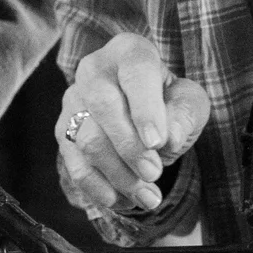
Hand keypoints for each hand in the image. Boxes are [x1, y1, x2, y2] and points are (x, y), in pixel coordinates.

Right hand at [55, 34, 209, 214]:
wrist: (143, 114)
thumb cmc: (169, 102)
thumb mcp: (189, 102)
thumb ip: (184, 115)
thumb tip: (169, 136)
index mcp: (129, 52)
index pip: (135, 73)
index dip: (145, 109)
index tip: (157, 143)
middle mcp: (94, 70)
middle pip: (103, 106)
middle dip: (130, 147)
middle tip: (154, 173)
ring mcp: (73, 101)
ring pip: (87, 140)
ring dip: (119, 175)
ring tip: (148, 197)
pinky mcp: (63, 132)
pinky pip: (74, 164)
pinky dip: (99, 189)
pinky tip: (123, 201)